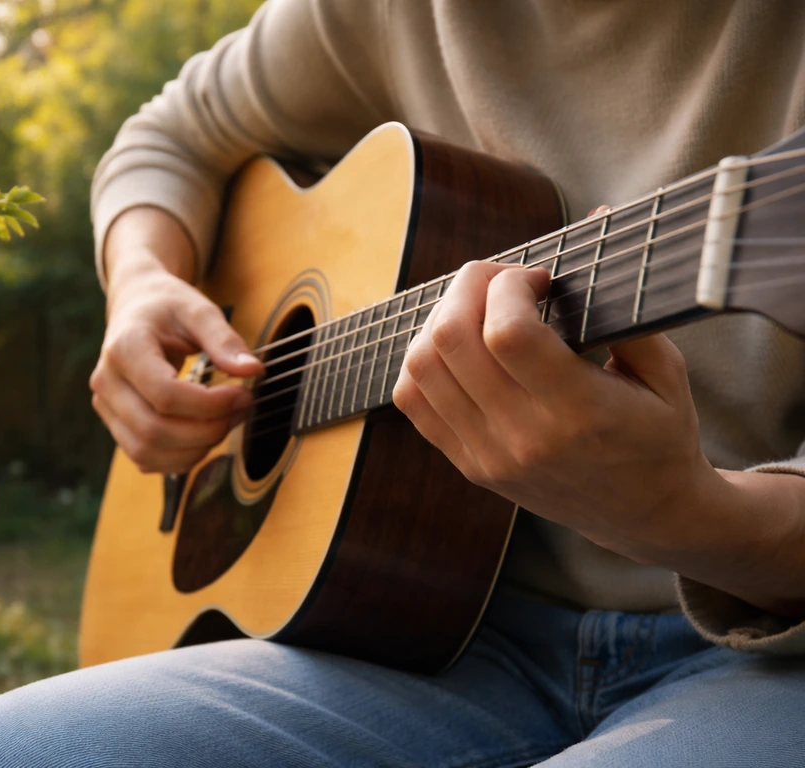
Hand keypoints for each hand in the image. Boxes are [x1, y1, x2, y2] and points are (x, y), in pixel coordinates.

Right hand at [89, 211, 262, 473]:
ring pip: (147, 453)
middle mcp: (107, 381)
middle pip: (154, 431)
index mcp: (124, 348)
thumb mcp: (199, 310)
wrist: (137, 306)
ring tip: (226, 423)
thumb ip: (225, 340)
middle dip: (207, 430)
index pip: (165, 395)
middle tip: (240, 410)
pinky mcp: (115, 424)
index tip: (243, 394)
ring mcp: (106, 407)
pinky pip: (145, 459)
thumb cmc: (167, 306)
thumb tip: (253, 371)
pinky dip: (180, 458)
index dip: (210, 404)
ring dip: (195, 449)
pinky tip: (205, 436)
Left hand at [392, 257, 716, 559]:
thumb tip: (598, 216)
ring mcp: (486, 456)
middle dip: (469, 286)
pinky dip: (424, 360)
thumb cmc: (660, 435)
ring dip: (441, 319)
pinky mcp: (467, 465)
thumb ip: (624, 300)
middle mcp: (523, 439)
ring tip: (480, 311)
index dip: (509, 284)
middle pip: (451, 339)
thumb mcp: (665, 372)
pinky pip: (411, 399)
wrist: (645, 516)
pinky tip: (461, 348)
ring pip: (420, 366)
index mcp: (579, 414)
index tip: (536, 277)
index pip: (507, 331)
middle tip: (501, 280)